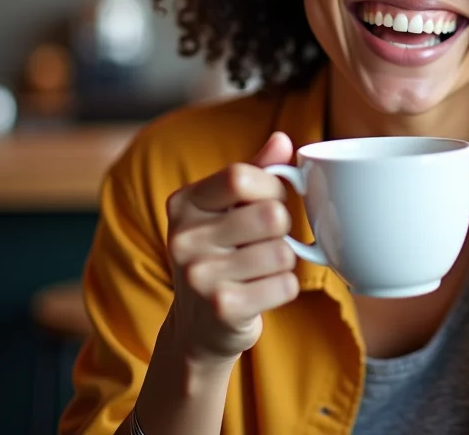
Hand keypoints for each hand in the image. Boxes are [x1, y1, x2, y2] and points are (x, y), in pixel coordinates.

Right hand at [163, 132, 298, 365]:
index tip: (272, 199)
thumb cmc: (219, 257)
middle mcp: (183, 238)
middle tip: (266, 241)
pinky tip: (261, 291)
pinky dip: (284, 288)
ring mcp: (200, 275)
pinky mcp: (222, 308)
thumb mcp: (225, 210)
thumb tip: (282, 139)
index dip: (271, 186)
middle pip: (270, 214)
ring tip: (260, 269)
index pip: (240, 176)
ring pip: (283, 252)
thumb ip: (254, 172)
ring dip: (284, 262)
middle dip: (282, 228)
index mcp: (183, 204)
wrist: (198, 329)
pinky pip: (285, 285)